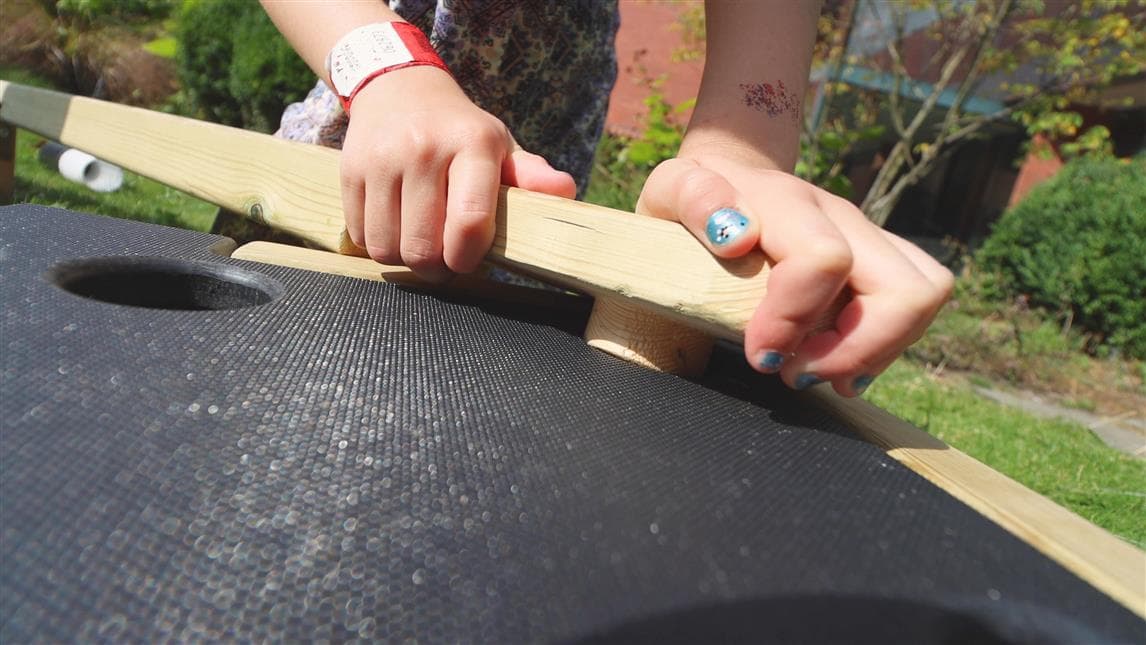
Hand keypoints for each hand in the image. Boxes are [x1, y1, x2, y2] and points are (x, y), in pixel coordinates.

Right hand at [340, 67, 575, 280]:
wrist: (399, 89)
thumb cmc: (460, 132)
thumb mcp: (499, 146)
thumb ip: (529, 176)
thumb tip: (565, 192)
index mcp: (471, 145)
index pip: (470, 221)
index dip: (469, 258)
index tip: (469, 261)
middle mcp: (424, 150)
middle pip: (424, 247)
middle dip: (436, 268)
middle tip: (444, 260)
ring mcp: (382, 161)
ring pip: (388, 248)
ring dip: (405, 261)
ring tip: (419, 244)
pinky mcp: (350, 171)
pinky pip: (361, 236)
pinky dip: (378, 246)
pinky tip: (395, 229)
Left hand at [637, 154, 953, 396]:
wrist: (720, 183)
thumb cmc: (690, 203)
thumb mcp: (670, 190)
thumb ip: (693, 198)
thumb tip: (737, 233)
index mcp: (784, 199)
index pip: (824, 259)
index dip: (795, 319)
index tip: (760, 355)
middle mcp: (837, 214)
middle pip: (903, 287)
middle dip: (853, 349)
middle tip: (794, 373)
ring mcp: (866, 235)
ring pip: (924, 294)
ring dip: (876, 351)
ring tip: (817, 371)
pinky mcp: (881, 259)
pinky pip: (916, 303)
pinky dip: (881, 347)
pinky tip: (836, 364)